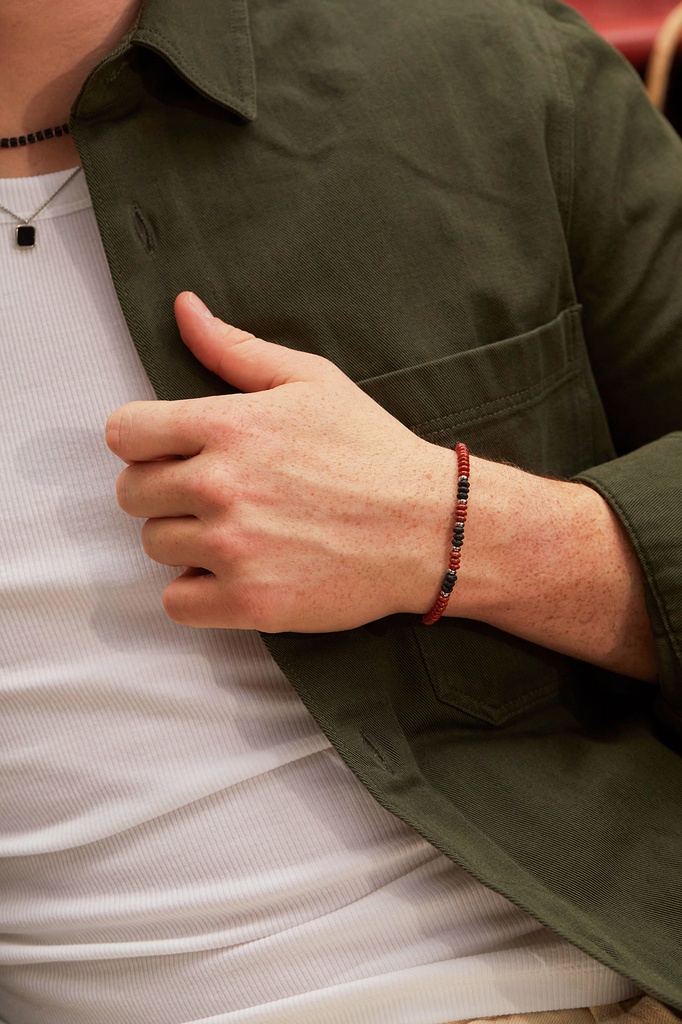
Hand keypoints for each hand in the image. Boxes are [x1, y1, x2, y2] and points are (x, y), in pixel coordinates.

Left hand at [106, 292, 454, 630]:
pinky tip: (235, 572)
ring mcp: (233, 548)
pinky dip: (197, 593)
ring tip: (237, 531)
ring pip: (154, 545)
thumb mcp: (310, 381)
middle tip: (212, 493)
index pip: (124, 433)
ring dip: (184, 540)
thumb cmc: (372, 451)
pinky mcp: (249, 602)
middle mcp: (220, 486)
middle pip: (132, 493)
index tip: (169, 451)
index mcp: (228, 426)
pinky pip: (175, 602)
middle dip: (163, 490)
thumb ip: (235, 349)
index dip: (142, 441)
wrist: (429, 528)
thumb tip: (183, 308)